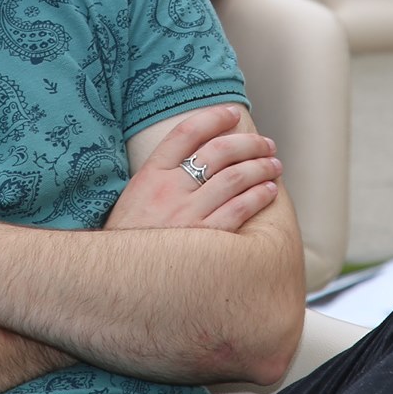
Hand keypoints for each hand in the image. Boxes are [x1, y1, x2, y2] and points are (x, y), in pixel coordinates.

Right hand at [106, 105, 281, 233]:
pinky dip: (259, 196)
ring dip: (260, 167)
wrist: (118, 280)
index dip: (215, 117)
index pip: (187, 132)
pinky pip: (239, 210)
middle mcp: (170, 190)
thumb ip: (163, 174)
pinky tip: (269, 191)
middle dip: (249, 143)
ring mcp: (187, 215)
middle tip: (266, 143)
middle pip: (218, 151)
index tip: (233, 113)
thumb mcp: (136, 196)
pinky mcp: (203, 240)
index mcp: (151, 175)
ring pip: (235, 178)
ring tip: (274, 165)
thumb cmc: (131, 237)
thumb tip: (200, 152)